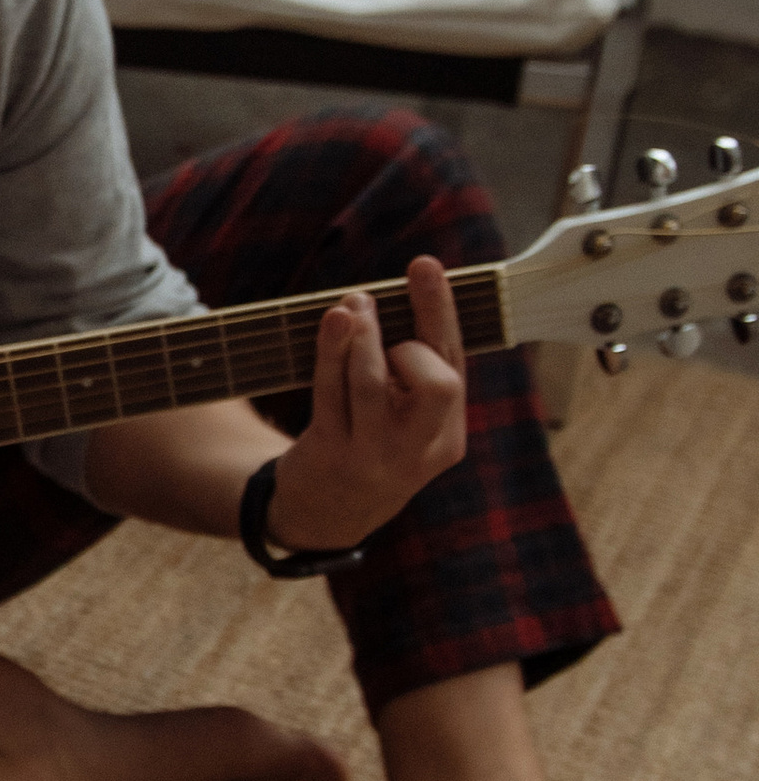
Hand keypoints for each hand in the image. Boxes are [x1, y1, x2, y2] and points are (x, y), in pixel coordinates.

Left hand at [268, 257, 466, 553]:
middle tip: (376, 317)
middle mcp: (419, 450)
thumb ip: (416, 371)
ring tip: (352, 304)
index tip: (424, 265)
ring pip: (374, 384)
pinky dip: (332, 352)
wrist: (327, 515)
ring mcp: (376, 457)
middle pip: (439, 386)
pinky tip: (333, 321)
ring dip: (363, 335)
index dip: (441, 313)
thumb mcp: (406, 422)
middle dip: (412, 341)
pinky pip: (332, 394)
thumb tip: (408, 293)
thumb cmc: (370, 445)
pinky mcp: (332, 454)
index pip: (454, 366)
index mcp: (448, 436)